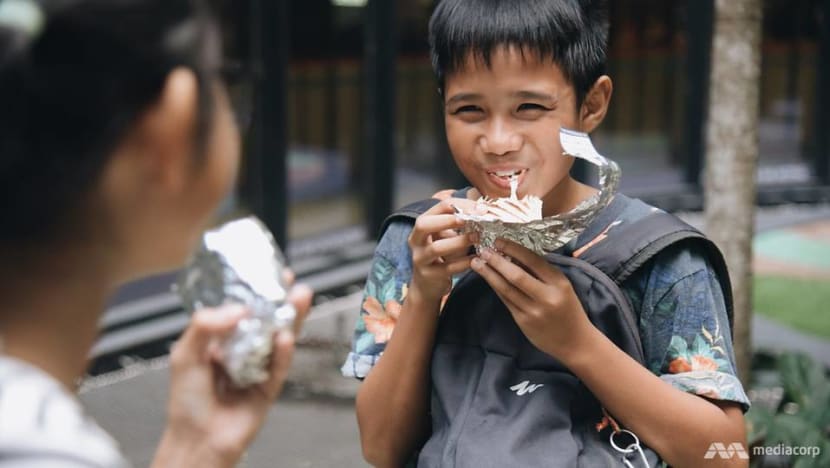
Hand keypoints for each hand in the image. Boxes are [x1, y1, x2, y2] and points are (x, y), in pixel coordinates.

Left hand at [153, 279, 312, 467]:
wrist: (197, 441)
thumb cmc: (187, 402)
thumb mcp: (184, 354)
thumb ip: (205, 325)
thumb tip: (239, 310)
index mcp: (221, 340)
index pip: (241, 309)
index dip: (255, 291)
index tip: (266, 272)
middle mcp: (242, 351)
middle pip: (267, 320)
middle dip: (280, 300)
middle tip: (291, 281)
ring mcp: (258, 368)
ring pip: (279, 339)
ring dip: (291, 319)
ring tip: (301, 298)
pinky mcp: (270, 388)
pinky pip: (280, 366)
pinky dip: (283, 352)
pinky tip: (285, 337)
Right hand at [407, 198, 479, 304]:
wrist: (427, 286)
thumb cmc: (441, 256)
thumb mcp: (448, 236)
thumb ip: (461, 223)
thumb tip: (483, 207)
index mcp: (422, 225)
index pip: (439, 207)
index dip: (461, 205)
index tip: (482, 208)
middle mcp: (416, 240)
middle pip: (424, 224)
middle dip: (448, 220)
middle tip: (470, 219)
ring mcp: (420, 258)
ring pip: (436, 248)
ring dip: (459, 241)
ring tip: (476, 238)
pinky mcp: (429, 275)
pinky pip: (448, 268)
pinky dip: (464, 263)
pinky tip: (477, 259)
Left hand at [469, 239, 592, 360]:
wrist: (575, 342)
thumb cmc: (569, 310)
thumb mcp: (563, 287)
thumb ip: (543, 273)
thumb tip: (515, 255)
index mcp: (559, 283)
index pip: (533, 261)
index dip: (514, 249)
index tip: (499, 241)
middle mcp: (546, 297)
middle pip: (516, 275)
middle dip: (496, 261)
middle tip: (483, 250)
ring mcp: (533, 311)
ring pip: (506, 289)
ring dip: (489, 274)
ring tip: (477, 263)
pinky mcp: (523, 321)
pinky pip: (506, 300)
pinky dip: (496, 287)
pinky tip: (488, 278)